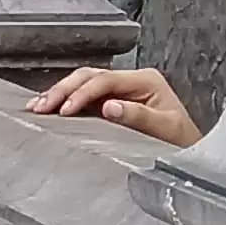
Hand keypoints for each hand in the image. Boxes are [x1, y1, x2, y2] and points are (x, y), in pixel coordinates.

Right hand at [23, 65, 200, 147]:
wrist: (188, 149)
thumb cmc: (180, 140)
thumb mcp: (165, 128)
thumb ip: (138, 116)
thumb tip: (110, 107)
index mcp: (146, 81)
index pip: (105, 80)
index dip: (82, 93)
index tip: (65, 110)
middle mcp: (132, 81)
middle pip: (90, 76)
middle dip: (63, 90)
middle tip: (42, 106)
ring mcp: (120, 90)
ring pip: (83, 82)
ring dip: (59, 93)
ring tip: (37, 107)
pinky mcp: (111, 101)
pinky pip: (84, 96)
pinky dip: (65, 100)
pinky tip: (49, 107)